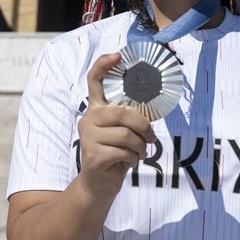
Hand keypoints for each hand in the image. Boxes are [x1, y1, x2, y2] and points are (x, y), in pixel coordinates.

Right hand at [77, 52, 156, 200]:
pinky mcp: (92, 155)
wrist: (99, 184)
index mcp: (96, 109)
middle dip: (143, 126)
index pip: (94, 81)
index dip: (104, 65)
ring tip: (139, 152)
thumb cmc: (115, 153)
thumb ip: (128, 117)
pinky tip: (129, 162)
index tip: (117, 55)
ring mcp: (87, 137)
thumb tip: (151, 107)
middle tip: (151, 137)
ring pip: (126, 134)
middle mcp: (88, 119)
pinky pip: (122, 151)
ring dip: (140, 146)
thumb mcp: (122, 131)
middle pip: (122, 112)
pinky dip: (133, 158)